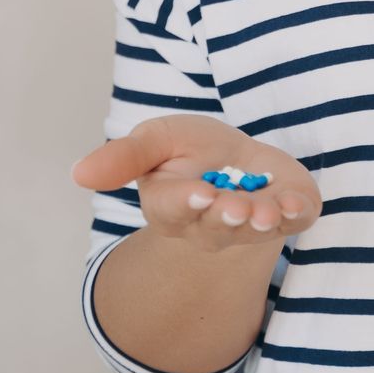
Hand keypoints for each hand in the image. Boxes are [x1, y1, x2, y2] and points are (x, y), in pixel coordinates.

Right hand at [71, 114, 322, 249]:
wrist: (236, 160)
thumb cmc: (188, 152)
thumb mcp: (154, 141)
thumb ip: (122, 158)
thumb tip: (77, 172)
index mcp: (172, 205)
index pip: (175, 209)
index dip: (186, 202)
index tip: (198, 194)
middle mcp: (212, 223)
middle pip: (216, 227)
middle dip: (227, 216)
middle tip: (236, 207)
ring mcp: (252, 222)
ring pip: (255, 231)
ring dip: (262, 221)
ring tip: (266, 209)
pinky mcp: (287, 213)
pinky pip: (294, 221)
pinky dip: (296, 214)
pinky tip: (295, 203)